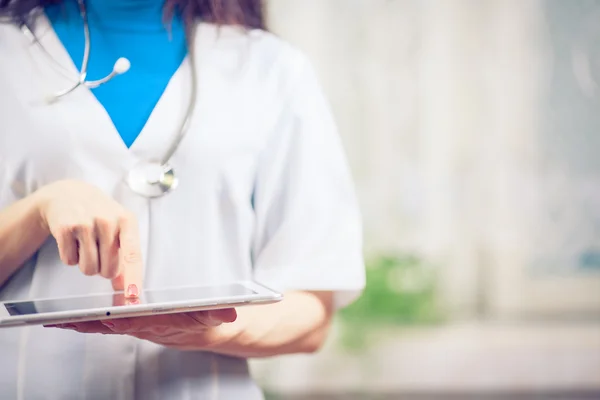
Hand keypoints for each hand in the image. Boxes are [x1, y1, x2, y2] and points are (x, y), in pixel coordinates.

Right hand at [35, 179, 141, 296]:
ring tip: (86, 244)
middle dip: (103, 269)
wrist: (69, 194)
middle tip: (99, 252)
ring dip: (87, 265)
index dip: (133, 278)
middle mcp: (108, 221)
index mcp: (127, 221)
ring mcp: (85, 223)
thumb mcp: (119, 229)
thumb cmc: (100, 215)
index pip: (133, 255)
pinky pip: (70, 262)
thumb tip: (125, 288)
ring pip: (88, 269)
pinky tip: (73, 240)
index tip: (133, 295)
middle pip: (108, 270)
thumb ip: (125, 257)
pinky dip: (71, 257)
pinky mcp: (65, 228)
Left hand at [49, 309, 237, 350]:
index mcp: (160, 324)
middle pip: (110, 327)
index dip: (112, 321)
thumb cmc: (210, 320)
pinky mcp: (135, 323)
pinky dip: (90, 322)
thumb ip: (220, 313)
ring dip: (81, 324)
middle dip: (84, 324)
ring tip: (55, 319)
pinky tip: (74, 318)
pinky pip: (109, 324)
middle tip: (56, 320)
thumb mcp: (217, 315)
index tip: (92, 318)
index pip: (132, 323)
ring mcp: (138, 327)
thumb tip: (229, 313)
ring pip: (105, 327)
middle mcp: (145, 328)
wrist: (210, 331)